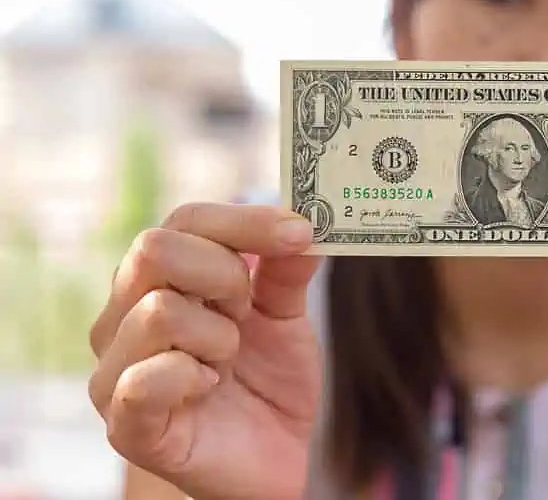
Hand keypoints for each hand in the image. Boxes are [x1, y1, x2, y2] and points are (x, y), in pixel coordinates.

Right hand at [88, 203, 322, 499]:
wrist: (274, 459)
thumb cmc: (269, 382)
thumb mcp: (286, 317)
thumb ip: (286, 269)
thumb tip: (299, 219)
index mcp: (163, 279)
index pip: (187, 220)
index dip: (245, 221)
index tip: (300, 233)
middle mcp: (125, 315)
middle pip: (156, 248)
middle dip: (225, 275)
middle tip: (248, 311)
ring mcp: (117, 368)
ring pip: (158, 311)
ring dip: (218, 336)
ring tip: (228, 361)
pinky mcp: (124, 424)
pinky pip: (144, 379)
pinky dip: (192, 377)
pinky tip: (208, 388)